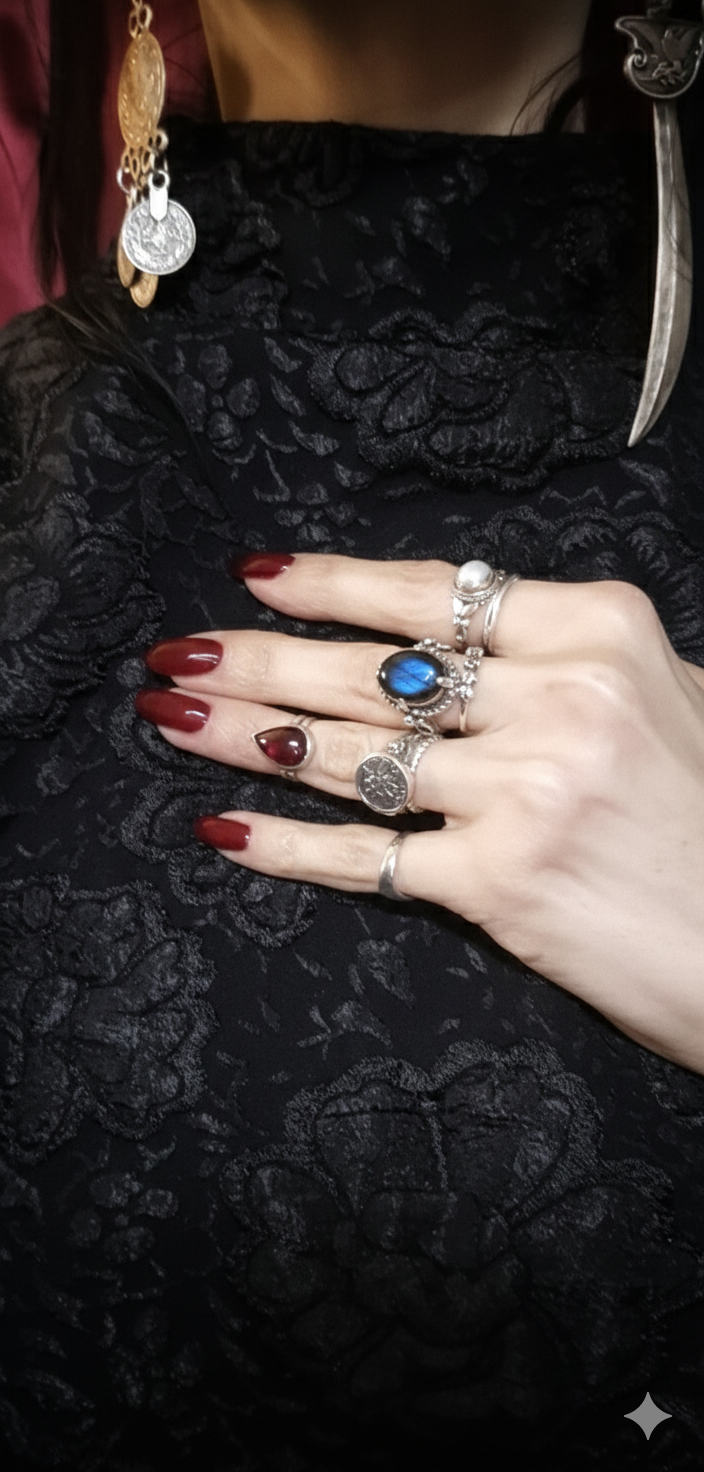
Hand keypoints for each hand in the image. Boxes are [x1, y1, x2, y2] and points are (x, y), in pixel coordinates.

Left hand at [137, 554, 703, 1072]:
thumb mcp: (666, 695)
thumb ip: (568, 658)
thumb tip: (449, 643)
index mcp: (598, 631)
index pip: (433, 594)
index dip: (330, 585)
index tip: (255, 578)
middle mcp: (559, 699)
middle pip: (370, 670)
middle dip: (257, 659)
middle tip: (177, 652)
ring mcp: (524, 791)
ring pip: (351, 752)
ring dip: (244, 737)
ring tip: (171, 719)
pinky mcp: (498, 881)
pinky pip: (364, 856)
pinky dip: (285, 845)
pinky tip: (222, 829)